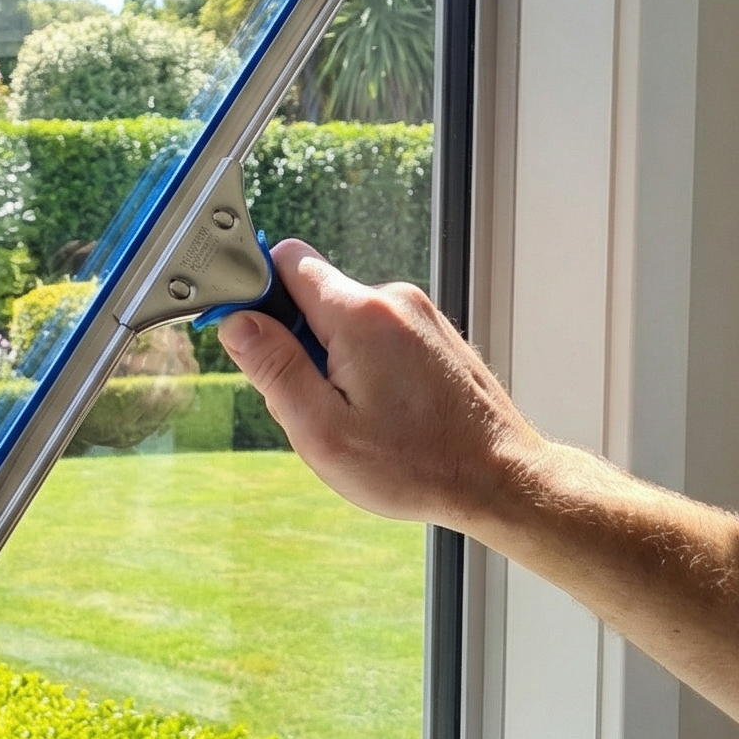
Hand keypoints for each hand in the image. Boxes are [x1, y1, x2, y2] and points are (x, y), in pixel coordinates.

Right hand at [215, 240, 542, 533]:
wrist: (501, 478)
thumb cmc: (415, 465)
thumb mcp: (321, 430)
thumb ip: (274, 368)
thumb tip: (237, 323)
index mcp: (359, 314)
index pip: (284, 260)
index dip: (256, 294)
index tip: (253, 341)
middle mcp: (392, 299)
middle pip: (312, 294)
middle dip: (295, 341)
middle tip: (312, 402)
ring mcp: (419, 314)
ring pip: (343, 319)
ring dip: (330, 359)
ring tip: (355, 416)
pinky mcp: (433, 333)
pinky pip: (375, 333)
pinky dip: (363, 365)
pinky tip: (382, 412)